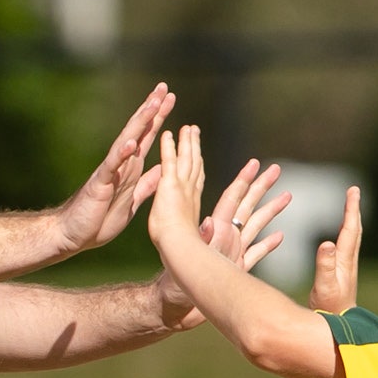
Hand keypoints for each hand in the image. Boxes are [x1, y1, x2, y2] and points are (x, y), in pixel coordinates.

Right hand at [54, 84, 175, 255]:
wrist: (73, 235)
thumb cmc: (98, 220)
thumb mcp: (132, 202)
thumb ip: (146, 185)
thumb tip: (163, 169)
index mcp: (131, 169)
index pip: (147, 137)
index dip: (158, 118)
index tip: (170, 99)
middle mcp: (121, 165)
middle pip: (138, 131)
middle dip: (151, 110)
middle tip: (164, 87)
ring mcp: (110, 172)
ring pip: (126, 141)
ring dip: (140, 123)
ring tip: (152, 105)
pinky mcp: (99, 183)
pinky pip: (111, 166)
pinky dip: (121, 154)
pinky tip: (131, 142)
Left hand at [144, 124, 209, 254]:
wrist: (177, 248)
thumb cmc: (183, 250)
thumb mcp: (191, 236)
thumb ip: (201, 230)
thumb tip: (209, 229)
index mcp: (192, 203)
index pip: (196, 179)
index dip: (198, 165)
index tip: (199, 155)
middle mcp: (190, 191)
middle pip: (194, 164)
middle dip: (194, 147)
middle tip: (194, 131)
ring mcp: (181, 186)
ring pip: (185, 157)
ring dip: (186, 142)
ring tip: (187, 128)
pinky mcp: (169, 184)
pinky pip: (168, 160)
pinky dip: (168, 147)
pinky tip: (167, 134)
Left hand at [156, 157, 291, 328]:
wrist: (171, 311)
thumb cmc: (172, 288)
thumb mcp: (187, 262)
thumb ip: (201, 242)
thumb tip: (210, 222)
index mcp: (214, 231)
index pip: (231, 198)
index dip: (243, 180)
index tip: (256, 163)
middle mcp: (225, 238)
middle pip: (247, 206)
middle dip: (262, 187)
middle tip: (277, 169)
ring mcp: (231, 253)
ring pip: (256, 226)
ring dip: (271, 211)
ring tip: (288, 196)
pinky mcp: (235, 271)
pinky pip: (256, 254)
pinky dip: (268, 245)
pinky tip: (281, 236)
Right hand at [309, 185, 362, 313]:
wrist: (339, 331)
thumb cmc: (330, 311)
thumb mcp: (324, 288)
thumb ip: (325, 266)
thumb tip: (327, 242)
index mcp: (345, 262)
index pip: (350, 229)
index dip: (351, 209)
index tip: (353, 190)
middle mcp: (348, 263)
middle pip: (354, 231)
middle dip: (353, 211)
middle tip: (353, 192)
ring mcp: (346, 270)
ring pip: (351, 240)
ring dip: (350, 222)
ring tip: (349, 209)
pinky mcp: (341, 277)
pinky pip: (344, 249)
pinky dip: (344, 237)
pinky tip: (338, 239)